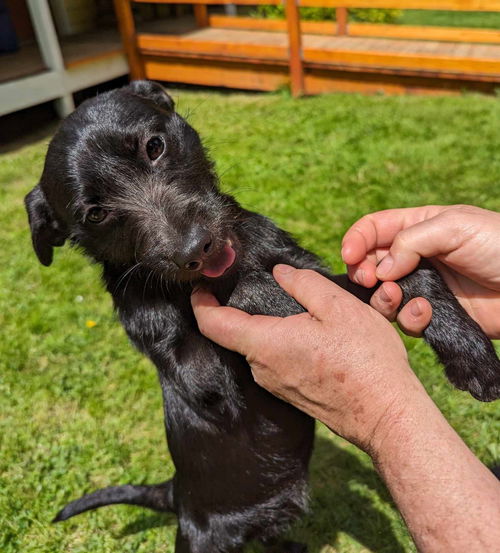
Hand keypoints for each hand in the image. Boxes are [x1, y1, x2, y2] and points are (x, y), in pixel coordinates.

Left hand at [192, 265, 425, 453]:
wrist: (385, 415)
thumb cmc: (365, 360)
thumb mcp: (339, 307)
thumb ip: (303, 284)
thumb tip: (280, 273)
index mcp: (266, 343)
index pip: (214, 324)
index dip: (201, 303)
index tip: (201, 287)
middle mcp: (262, 368)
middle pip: (237, 334)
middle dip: (243, 309)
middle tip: (264, 286)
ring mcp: (275, 385)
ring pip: (258, 347)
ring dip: (269, 327)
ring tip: (300, 311)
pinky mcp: (290, 393)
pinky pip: (274, 362)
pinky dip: (281, 344)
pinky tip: (311, 337)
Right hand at [341, 205, 499, 338]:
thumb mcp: (454, 227)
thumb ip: (410, 241)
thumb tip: (380, 270)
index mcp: (419, 227)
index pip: (374, 229)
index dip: (356, 240)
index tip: (349, 256)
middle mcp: (415, 257)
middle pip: (370, 264)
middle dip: (362, 272)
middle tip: (368, 280)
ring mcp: (424, 287)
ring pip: (382, 295)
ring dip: (382, 297)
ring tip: (396, 296)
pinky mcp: (435, 315)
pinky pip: (406, 319)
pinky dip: (409, 317)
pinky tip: (426, 312)